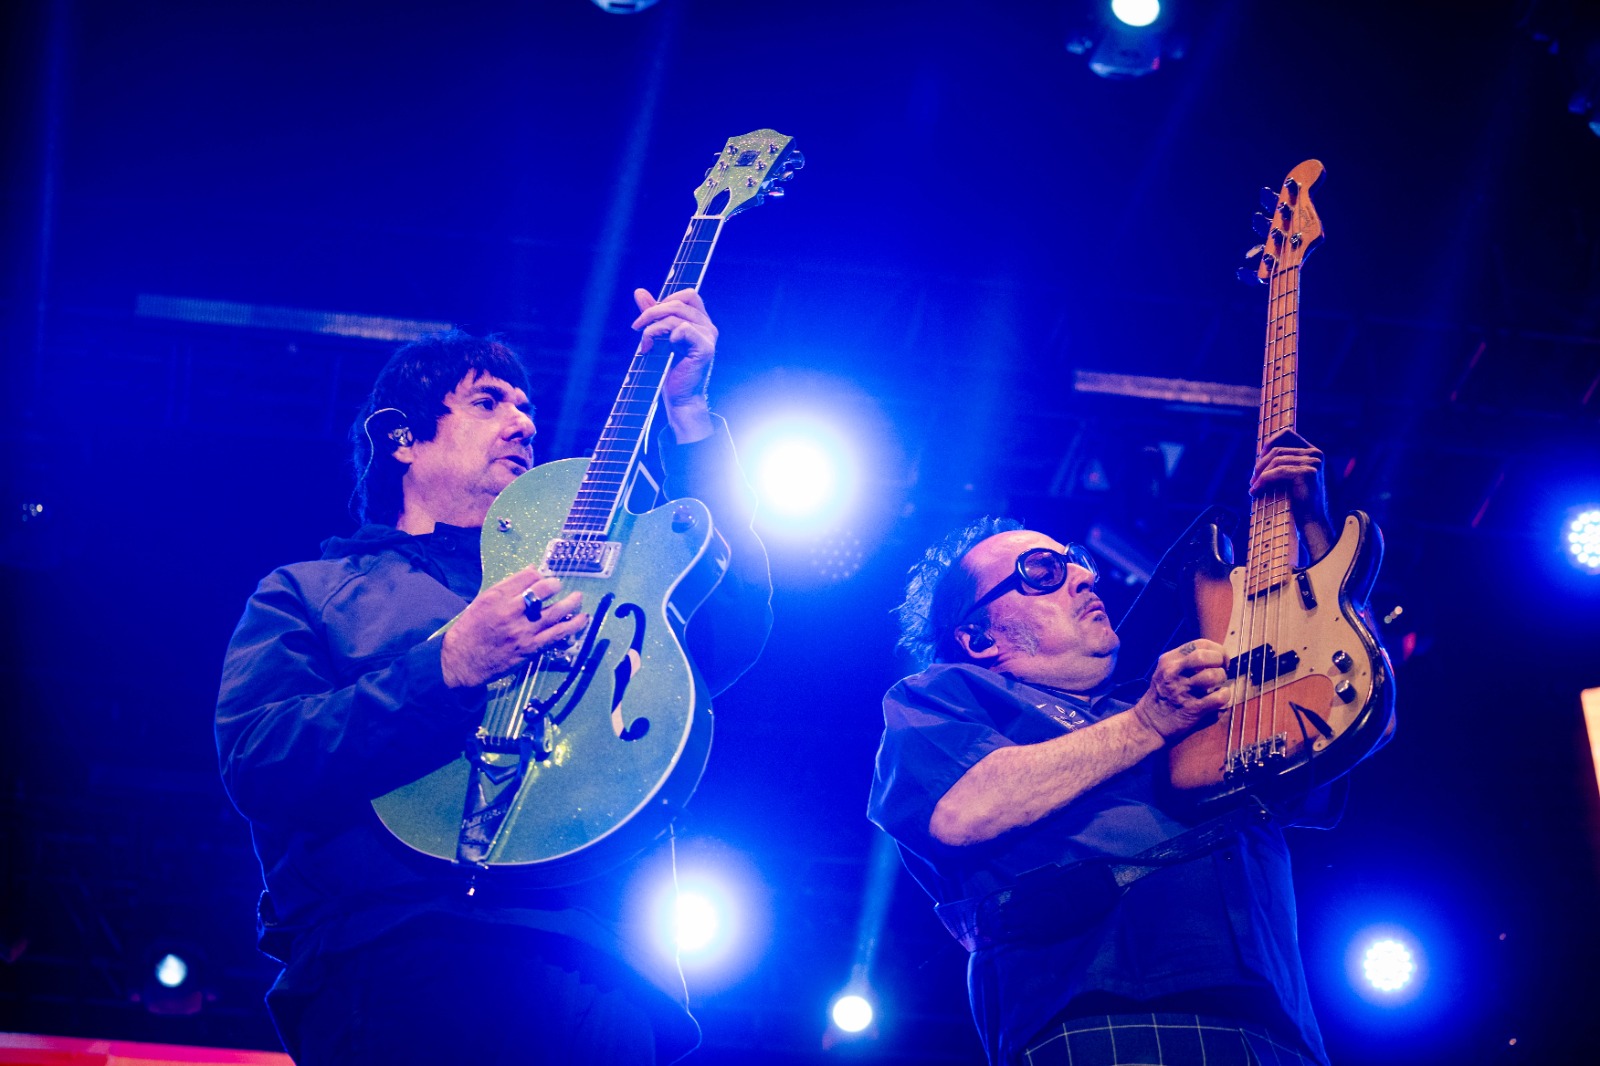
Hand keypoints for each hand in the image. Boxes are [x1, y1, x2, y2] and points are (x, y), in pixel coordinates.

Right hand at [439, 566, 588, 688]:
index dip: (539, 575)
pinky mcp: (530, 647)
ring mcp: (523, 630)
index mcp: (496, 596)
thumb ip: (507, 587)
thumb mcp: (482, 602)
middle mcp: (511, 611)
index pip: (527, 576)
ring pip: (556, 611)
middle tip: (558, 586)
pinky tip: (582, 619)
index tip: (542, 578)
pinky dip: (573, 626)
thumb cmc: (470, 631)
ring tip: (578, 598)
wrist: (462, 662)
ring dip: (571, 602)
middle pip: (543, 590)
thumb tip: (532, 571)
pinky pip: (557, 634)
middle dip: (555, 585)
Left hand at [632, 287, 715, 441]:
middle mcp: (708, 326)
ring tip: (646, 344)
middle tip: (637, 327)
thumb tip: (640, 292)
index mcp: (700, 321)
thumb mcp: (658, 336)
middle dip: (652, 312)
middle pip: (678, 302)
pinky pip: (684, 329)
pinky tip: (663, 347)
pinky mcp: (705, 348)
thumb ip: (652, 314)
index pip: (688, 295)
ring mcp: (709, 337)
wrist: (679, 397)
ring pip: (676, 316)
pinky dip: (668, 336)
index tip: (648, 316)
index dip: (667, 299)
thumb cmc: (669, 369)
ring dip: (654, 328)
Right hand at [1130, 639, 1230, 740]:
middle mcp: (1174, 673)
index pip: (1200, 644)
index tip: (1220, 659)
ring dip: (1222, 679)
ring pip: (1213, 675)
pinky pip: (1218, 697)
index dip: (1216, 649)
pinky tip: (1220, 697)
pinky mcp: (1192, 709)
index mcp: (1168, 661)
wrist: (1148, 724)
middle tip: (1222, 669)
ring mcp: (1182, 690)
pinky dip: (1225, 696)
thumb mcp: (1165, 672)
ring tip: (1218, 685)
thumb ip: (1184, 663)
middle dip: (1220, 661)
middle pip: (1205, 656)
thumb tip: (1213, 657)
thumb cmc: (1161, 698)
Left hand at [1250, 430, 1333, 559]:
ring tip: (1253, 487)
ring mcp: (1313, 462)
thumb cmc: (1299, 502)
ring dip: (1260, 474)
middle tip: (1252, 480)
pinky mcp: (1307, 473)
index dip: (1268, 443)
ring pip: (1275, 460)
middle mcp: (1315, 454)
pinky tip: (1255, 492)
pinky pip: (1276, 472)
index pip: (1287, 434)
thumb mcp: (1291, 478)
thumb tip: (1258, 457)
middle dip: (1260, 465)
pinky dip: (1262, 481)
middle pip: (1277, 449)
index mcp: (1313, 452)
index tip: (1258, 459)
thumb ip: (1282, 464)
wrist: (1312, 522)